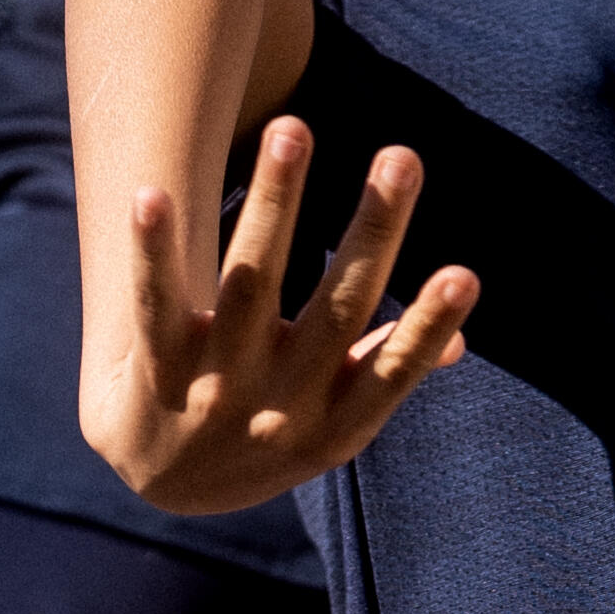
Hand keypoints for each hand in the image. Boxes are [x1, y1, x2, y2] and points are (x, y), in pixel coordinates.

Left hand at [86, 117, 477, 516]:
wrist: (164, 484)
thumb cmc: (267, 430)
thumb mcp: (331, 423)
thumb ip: (380, 371)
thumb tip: (457, 340)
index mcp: (336, 425)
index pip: (391, 372)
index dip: (426, 327)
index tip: (465, 276)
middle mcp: (280, 410)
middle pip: (333, 311)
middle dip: (372, 232)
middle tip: (403, 155)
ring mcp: (217, 391)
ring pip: (250, 286)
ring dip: (275, 203)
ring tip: (293, 128)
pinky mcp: (157, 370)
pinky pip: (155, 304)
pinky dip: (153, 251)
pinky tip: (149, 194)